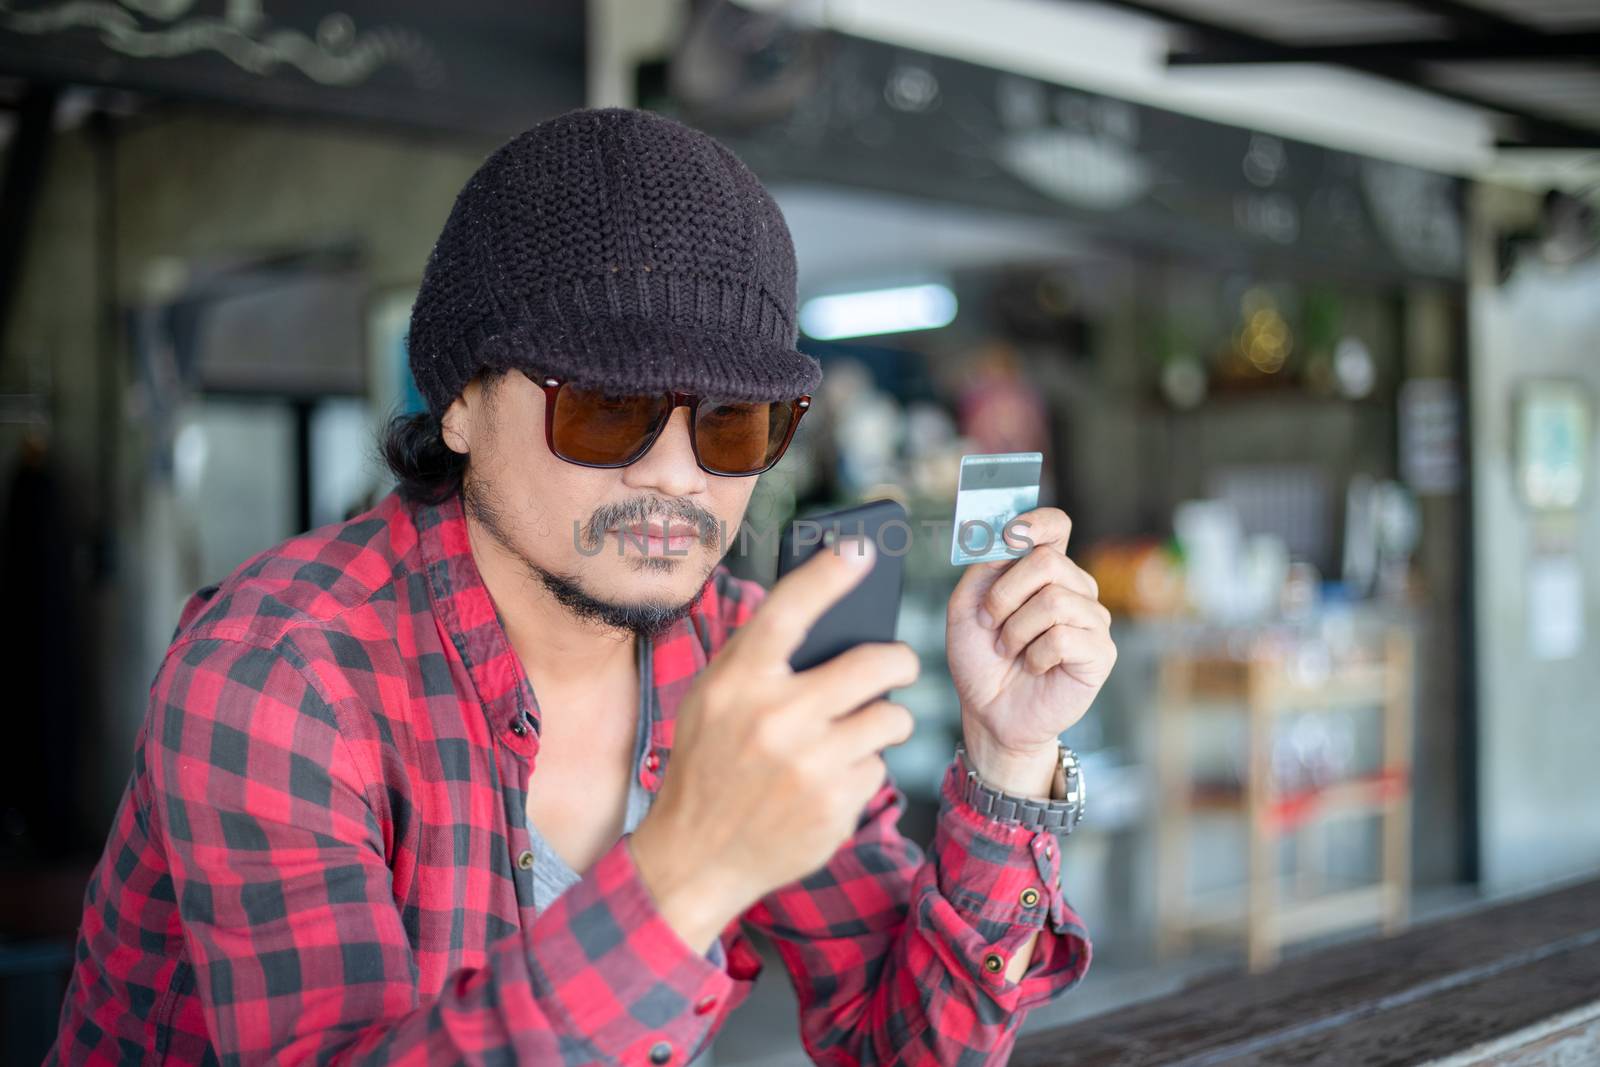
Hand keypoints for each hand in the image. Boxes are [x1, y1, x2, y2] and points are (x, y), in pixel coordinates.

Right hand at [629, 537, 920, 953]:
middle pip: (873, 663)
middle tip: (900, 664)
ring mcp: (809, 766)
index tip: (861, 548)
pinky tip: (828, 782)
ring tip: (859, 729)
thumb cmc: (708, 764)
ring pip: (891, 717)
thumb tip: (832, 615)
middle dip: (899, 660)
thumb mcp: (711, 702)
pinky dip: (862, 770)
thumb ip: (760, 661)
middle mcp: (774, 719)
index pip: (788, 611)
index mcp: (737, 684)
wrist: (694, 859)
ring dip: (884, 720)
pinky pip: (878, 767)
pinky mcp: (835, 806)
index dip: (827, 574)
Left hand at [945, 507, 1115, 792]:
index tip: (1008, 534)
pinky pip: (1064, 637)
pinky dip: (1036, 654)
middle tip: (991, 623)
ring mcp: (1091, 619)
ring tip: (1010, 651)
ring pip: (1054, 600)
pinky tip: (1033, 666)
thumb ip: (984, 567)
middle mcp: (1074, 588)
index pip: (1055, 525)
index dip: (1035, 522)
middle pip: (1048, 560)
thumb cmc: (981, 659)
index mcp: (1043, 571)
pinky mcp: (1100, 652)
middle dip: (1005, 594)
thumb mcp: (967, 606)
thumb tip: (1007, 537)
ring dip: (1016, 630)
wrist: (989, 712)